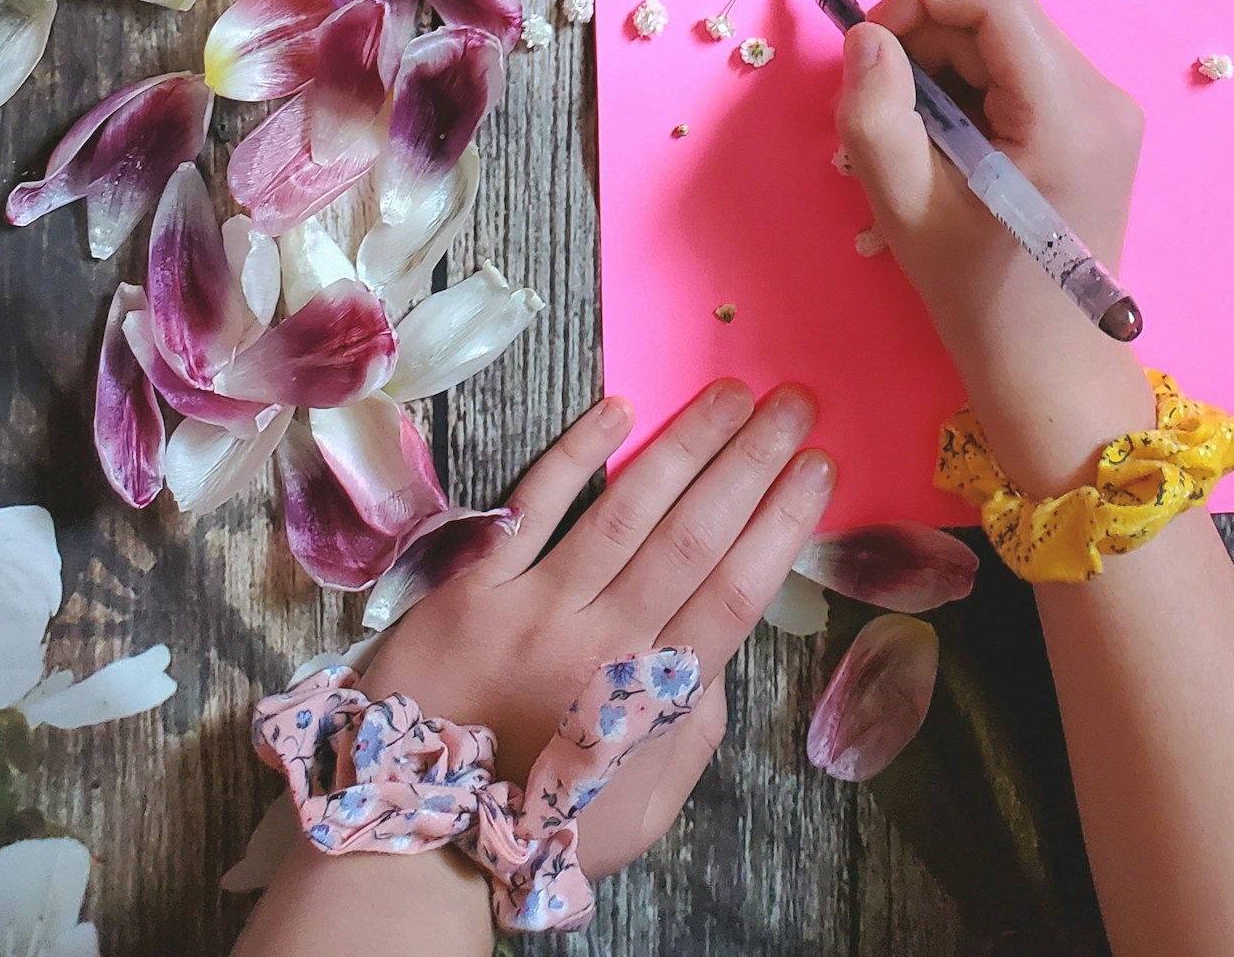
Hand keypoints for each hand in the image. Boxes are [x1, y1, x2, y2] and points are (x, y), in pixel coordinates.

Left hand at [363, 383, 833, 878]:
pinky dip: (577, 453)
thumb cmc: (543, 826)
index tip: (818, 468)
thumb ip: (690, 729)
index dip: (781, 525)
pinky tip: (620, 408)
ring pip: (625, 510)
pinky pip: (532, 506)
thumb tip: (719, 651)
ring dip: (686, 445)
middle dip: (751, 464)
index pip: (734, 594)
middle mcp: (599, 642)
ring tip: (730, 393)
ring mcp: (533, 608)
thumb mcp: (643, 807)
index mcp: (648, 700)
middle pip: (692, 537)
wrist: (414, 841)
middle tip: (791, 403)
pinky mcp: (471, 587)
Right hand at [837, 0, 1154, 494]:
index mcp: (1069, 112)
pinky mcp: (1097, 126)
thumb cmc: (979, 297)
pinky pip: (1020, 74)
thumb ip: (876, 110)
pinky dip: (970, 94)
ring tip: (908, 142)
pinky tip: (947, 152)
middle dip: (924, 46)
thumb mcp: (905, 205)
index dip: (918, 0)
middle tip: (878, 112)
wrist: (1051, 368)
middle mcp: (1102, 96)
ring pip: (1003, 43)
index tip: (871, 53)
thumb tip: (867, 37)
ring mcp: (1107, 110)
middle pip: (996, 18)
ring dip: (942, 73)